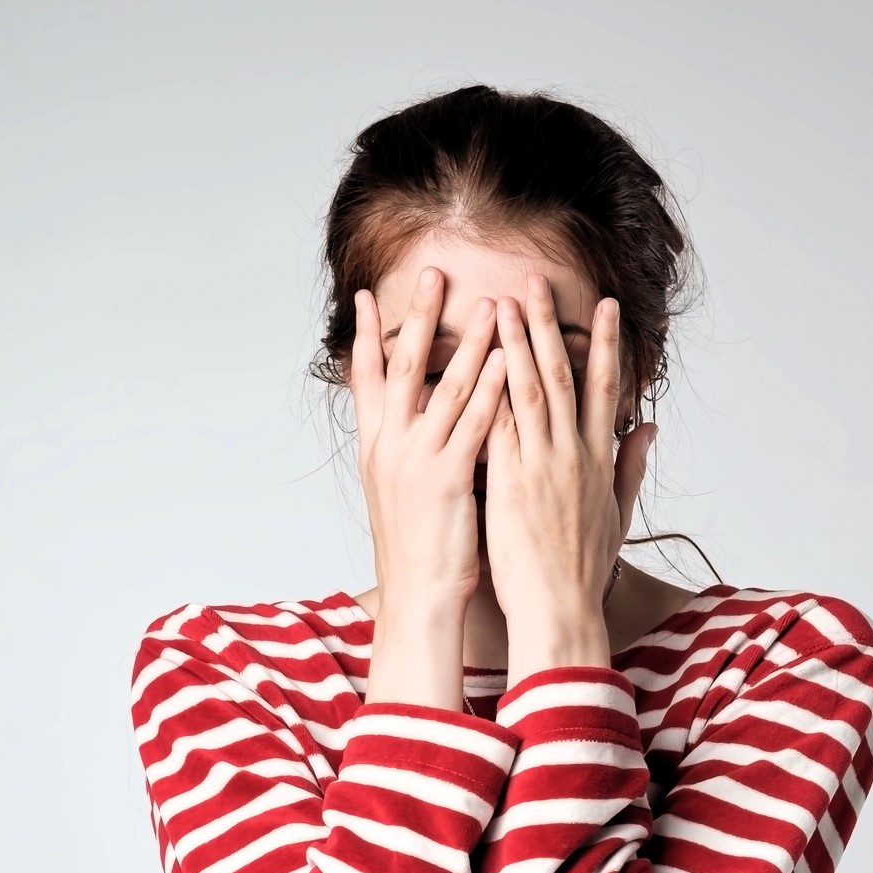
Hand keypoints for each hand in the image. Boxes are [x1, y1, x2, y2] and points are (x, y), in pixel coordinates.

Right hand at [351, 269, 508, 705]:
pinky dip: (491, 389)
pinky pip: (475, 424)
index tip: (366, 297)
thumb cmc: (418, 551)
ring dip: (469, 341)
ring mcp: (417, 460)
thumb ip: (405, 451)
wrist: (417, 600)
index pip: (365, 379)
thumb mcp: (399, 493)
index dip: (364, 336)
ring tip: (490, 302)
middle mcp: (390, 447)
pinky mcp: (448, 479)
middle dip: (419, 318)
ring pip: (445, 388)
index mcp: (376, 449)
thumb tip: (407, 425)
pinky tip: (508, 361)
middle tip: (434, 272)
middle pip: (401, 368)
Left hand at [482, 274, 657, 683]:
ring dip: (513, 344)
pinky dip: (489, 392)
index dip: (605, 344)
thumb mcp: (619, 514)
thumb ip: (632, 465)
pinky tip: (475, 362)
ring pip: (527, 391)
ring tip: (499, 303)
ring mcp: (541, 466)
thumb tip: (648, 428)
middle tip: (534, 283)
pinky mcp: (510, 483)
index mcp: (598, 460)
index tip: (603, 307)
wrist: (560, 609)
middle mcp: (573, 455)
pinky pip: (497, 426)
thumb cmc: (583, 570)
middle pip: (562, 377)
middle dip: (548, 326)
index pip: (605, 389)